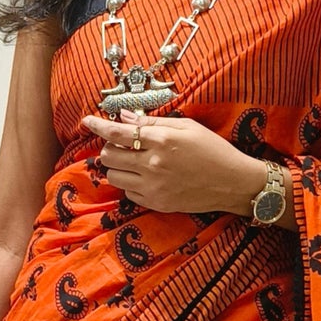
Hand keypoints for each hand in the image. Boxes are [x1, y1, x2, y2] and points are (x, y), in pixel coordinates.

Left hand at [82, 111, 266, 216]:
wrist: (233, 183)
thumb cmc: (213, 150)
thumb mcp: (187, 127)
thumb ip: (153, 123)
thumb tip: (124, 118)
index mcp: (161, 141)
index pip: (118, 133)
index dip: (98, 126)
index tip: (88, 121)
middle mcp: (153, 165)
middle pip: (109, 156)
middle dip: (110, 147)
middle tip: (122, 144)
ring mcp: (153, 187)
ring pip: (114, 176)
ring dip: (117, 166)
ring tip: (133, 161)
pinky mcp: (157, 203)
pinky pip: (128, 193)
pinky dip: (130, 183)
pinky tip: (145, 176)